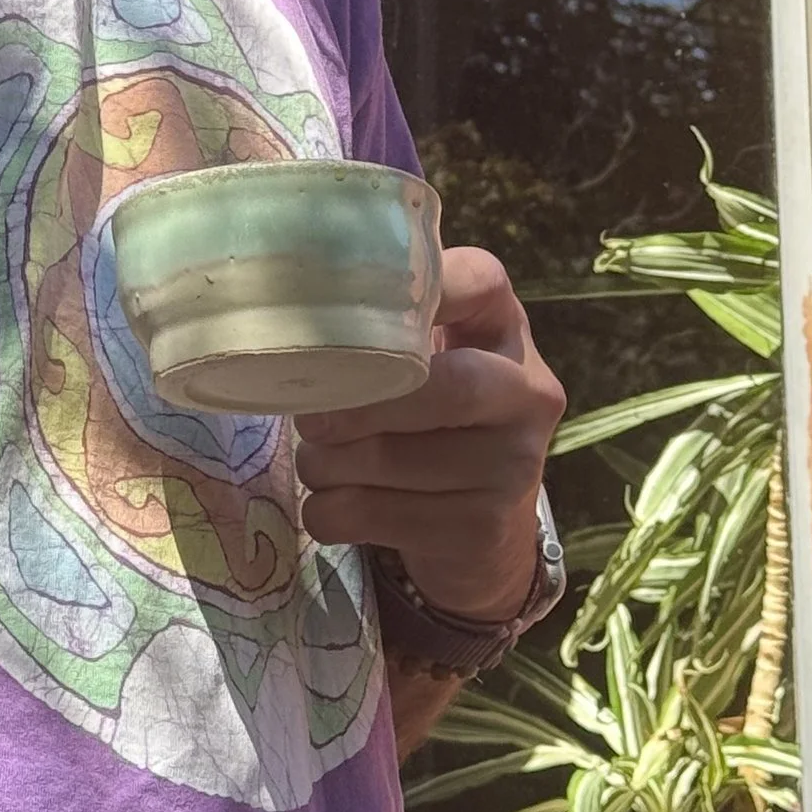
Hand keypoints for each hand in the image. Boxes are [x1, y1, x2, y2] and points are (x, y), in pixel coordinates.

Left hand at [294, 246, 563, 620]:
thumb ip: (384, 319)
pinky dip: (331, 511)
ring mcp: (514, 468)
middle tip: (308, 418)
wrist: (475, 521)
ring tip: (313, 458)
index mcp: (505, 327)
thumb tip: (283, 301)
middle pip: (448, 387)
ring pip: (399, 460)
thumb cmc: (428, 409)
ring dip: (328, 463)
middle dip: (362, 403)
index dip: (413, 288)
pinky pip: (381, 517)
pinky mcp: (482, 530)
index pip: (478, 282)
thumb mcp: (428, 352)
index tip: (343, 306)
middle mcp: (527, 393)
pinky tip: (328, 501)